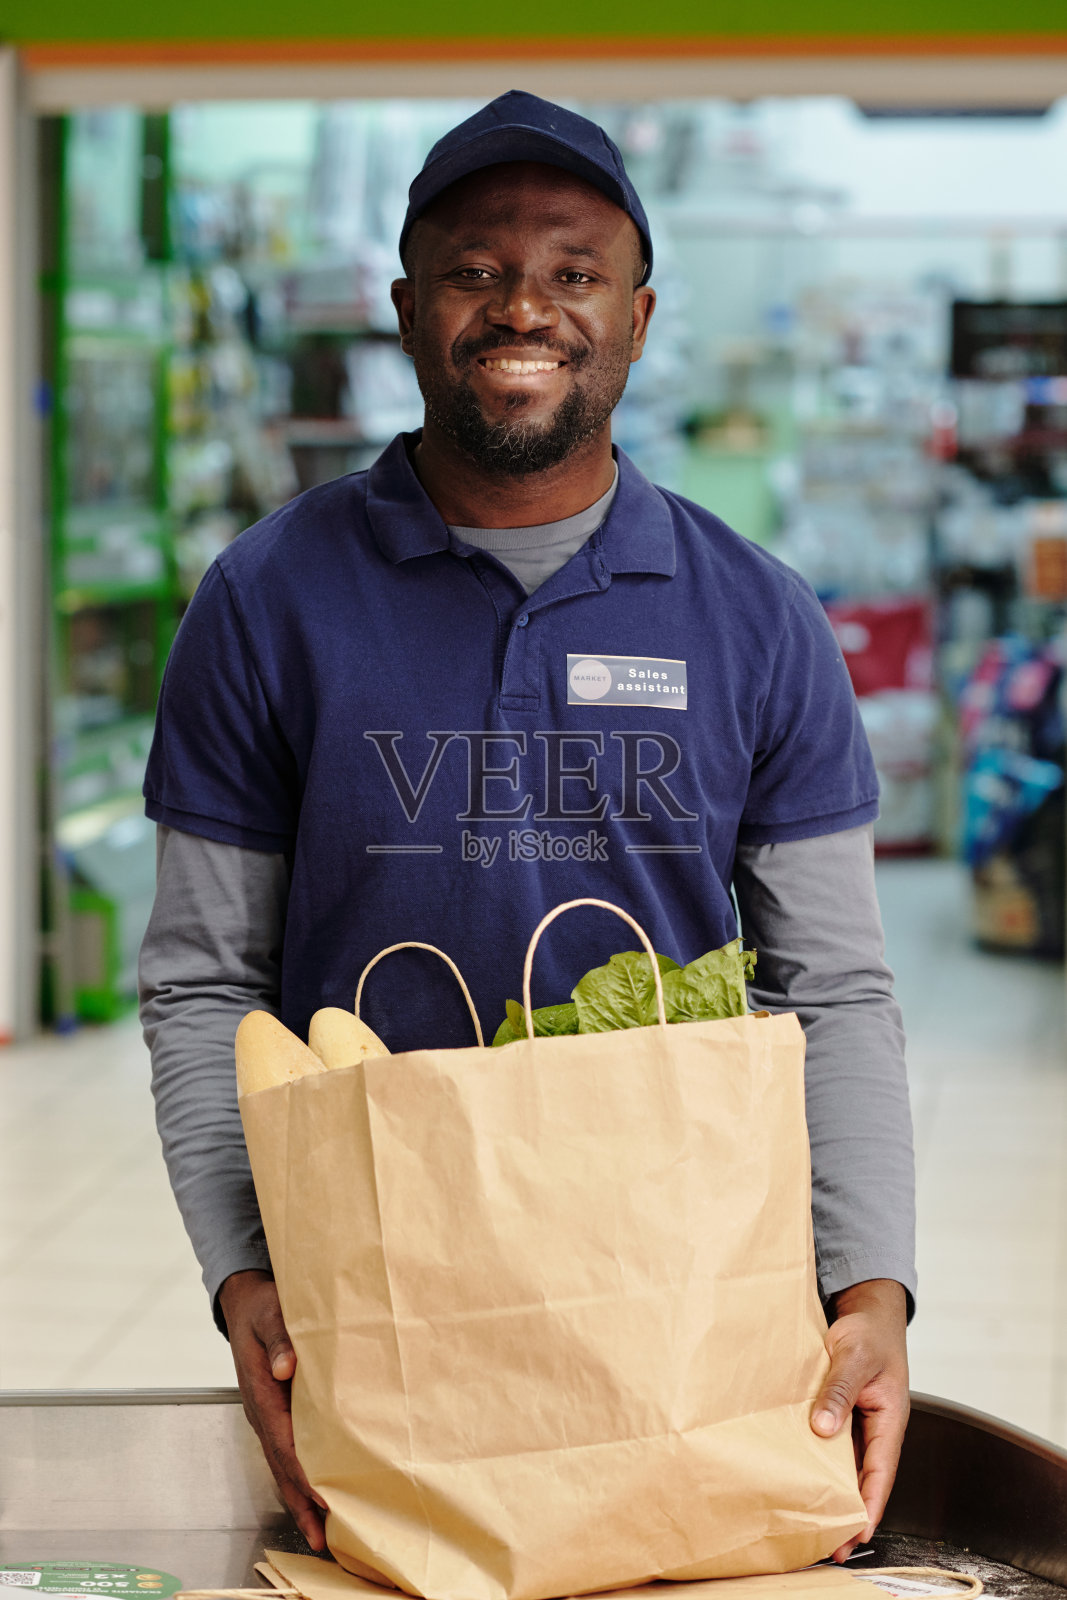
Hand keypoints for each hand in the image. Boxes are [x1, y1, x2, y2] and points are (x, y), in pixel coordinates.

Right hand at [219, 1268, 327, 1550]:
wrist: (244, 1301)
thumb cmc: (262, 1305)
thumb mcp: (270, 1311)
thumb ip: (278, 1337)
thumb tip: (284, 1367)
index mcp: (260, 1390)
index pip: (283, 1439)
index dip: (302, 1470)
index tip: (323, 1495)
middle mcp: (260, 1410)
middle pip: (281, 1465)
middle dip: (301, 1501)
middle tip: (322, 1538)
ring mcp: (265, 1415)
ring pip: (283, 1465)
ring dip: (301, 1498)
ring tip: (321, 1534)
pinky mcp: (274, 1412)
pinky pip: (286, 1452)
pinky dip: (299, 1478)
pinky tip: (315, 1495)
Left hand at [810, 1277, 909, 1560]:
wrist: (866, 1308)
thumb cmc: (870, 1330)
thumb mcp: (854, 1356)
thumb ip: (839, 1390)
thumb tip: (823, 1429)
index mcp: (890, 1419)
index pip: (880, 1472)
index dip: (869, 1506)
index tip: (856, 1536)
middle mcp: (875, 1426)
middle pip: (863, 1477)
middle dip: (848, 1511)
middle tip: (827, 1544)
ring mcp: (857, 1421)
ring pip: (844, 1462)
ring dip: (830, 1488)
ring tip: (809, 1520)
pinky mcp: (838, 1411)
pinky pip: (829, 1442)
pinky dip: (817, 1460)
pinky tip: (797, 1473)